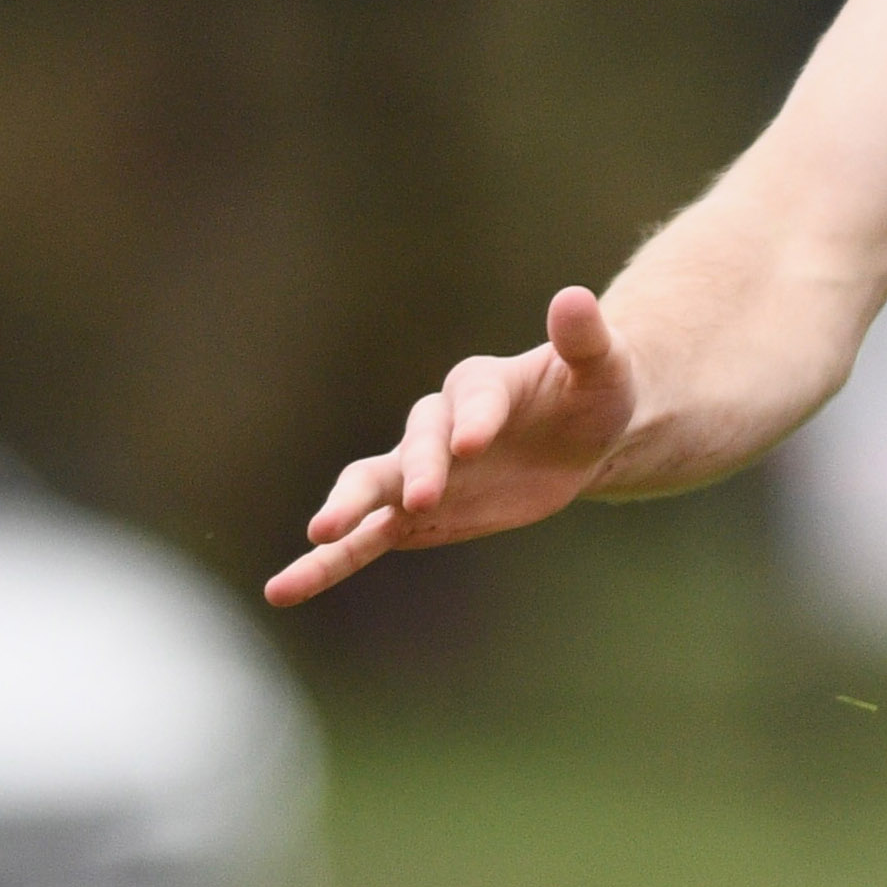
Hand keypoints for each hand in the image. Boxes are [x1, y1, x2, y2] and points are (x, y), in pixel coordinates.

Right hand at [268, 286, 640, 606]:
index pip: (471, 400)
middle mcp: (437, 426)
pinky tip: (284, 589)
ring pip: (371, 489)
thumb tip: (574, 297)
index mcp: (480, 386)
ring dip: (346, 510)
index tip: (475, 446)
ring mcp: (419, 473)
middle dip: (419, 468)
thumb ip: (584, 339)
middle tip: (423, 497)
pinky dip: (327, 563)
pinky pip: (364, 541)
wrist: (578, 437)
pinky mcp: (415, 517)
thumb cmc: (592, 393)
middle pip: (417, 444)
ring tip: (316, 533)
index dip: (473, 420)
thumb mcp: (602, 368)